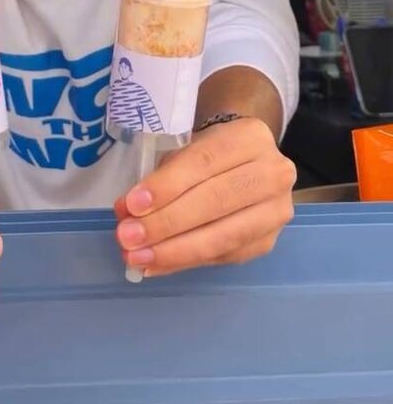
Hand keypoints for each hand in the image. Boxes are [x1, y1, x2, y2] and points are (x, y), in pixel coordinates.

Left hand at [114, 119, 295, 275]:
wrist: (247, 166)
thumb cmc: (211, 154)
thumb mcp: (189, 150)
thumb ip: (162, 177)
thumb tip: (127, 211)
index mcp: (250, 137)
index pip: (205, 161)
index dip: (167, 185)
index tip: (132, 205)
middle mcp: (273, 173)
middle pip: (216, 201)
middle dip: (166, 223)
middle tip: (128, 237)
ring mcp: (276, 211)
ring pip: (223, 236)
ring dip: (174, 251)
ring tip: (138, 257)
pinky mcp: (268, 242)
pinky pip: (224, 257)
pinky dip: (185, 262)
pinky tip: (156, 265)